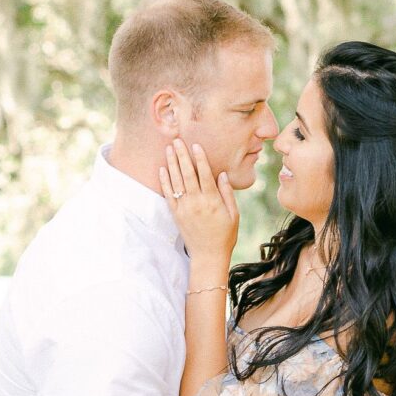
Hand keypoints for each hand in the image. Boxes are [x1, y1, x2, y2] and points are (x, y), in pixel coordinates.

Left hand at [159, 138, 238, 279]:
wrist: (208, 256)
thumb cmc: (225, 235)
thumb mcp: (233, 214)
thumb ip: (227, 193)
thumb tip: (222, 174)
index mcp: (212, 200)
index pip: (204, 174)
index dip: (200, 158)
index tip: (195, 145)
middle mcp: (196, 202)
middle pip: (187, 173)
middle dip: (182, 155)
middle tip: (177, 140)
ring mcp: (184, 208)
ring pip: (176, 181)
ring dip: (172, 164)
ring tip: (168, 149)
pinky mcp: (176, 214)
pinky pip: (168, 194)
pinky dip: (165, 181)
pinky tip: (162, 169)